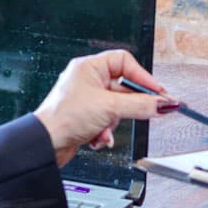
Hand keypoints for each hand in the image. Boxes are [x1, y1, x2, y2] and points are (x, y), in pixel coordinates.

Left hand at [34, 50, 173, 166]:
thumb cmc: (63, 118)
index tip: (158, 92)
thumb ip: (140, 105)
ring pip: (117, 108)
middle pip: (124, 89)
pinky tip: (98, 137)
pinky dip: (105, 131)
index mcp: (89, 67)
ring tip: (105, 129)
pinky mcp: (85, 116)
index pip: (125, 62)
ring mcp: (86, 99)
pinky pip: (107, 120)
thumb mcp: (109, 108)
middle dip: (128, 106)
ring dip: (113, 123)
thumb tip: (163, 103)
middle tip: (148, 112)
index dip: (143, 77)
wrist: (45, 145)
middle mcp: (87, 80)